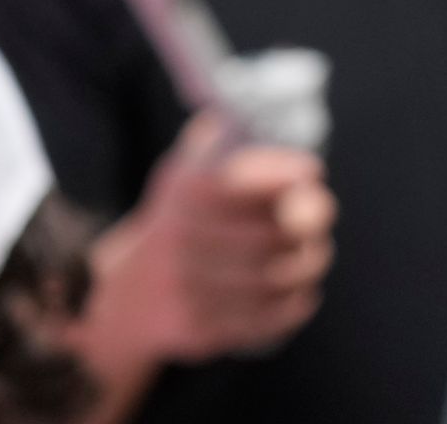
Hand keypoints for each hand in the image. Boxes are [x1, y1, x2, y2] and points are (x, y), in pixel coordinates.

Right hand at [88, 113, 334, 365]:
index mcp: (182, 194)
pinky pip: (265, 320)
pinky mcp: (201, 327)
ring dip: (305, 267)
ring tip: (312, 257)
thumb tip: (232, 118)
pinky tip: (299, 293)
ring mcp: (190, 286)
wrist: (127, 295)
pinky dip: (293, 305)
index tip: (311, 170)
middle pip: (270, 232)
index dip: (285, 173)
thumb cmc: (176, 226)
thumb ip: (213, 149)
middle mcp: (182, 239)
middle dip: (307, 226)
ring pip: (273, 279)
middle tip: (318, 221)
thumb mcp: (181, 179)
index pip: (240, 178)